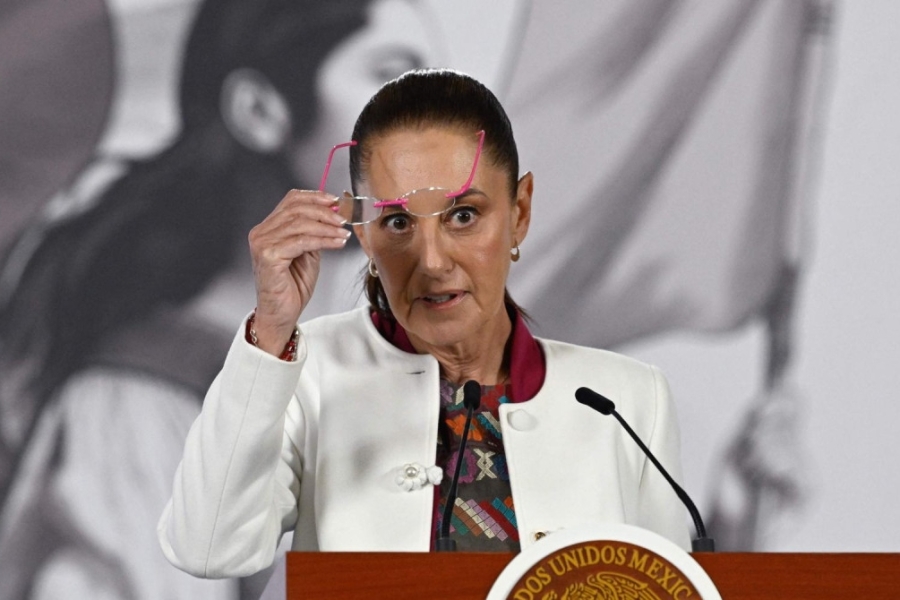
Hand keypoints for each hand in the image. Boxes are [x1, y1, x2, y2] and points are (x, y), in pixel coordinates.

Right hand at [248, 189, 350, 354]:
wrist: (281, 314)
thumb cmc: (292, 286)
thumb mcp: (308, 252)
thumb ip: (314, 232)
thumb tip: (334, 214)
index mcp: (268, 228)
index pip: (291, 200)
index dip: (315, 197)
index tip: (335, 201)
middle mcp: (261, 233)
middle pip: (296, 209)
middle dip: (324, 212)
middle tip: (344, 219)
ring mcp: (262, 243)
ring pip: (300, 224)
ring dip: (327, 227)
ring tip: (344, 233)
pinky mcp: (268, 256)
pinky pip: (301, 241)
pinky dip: (323, 240)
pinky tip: (337, 243)